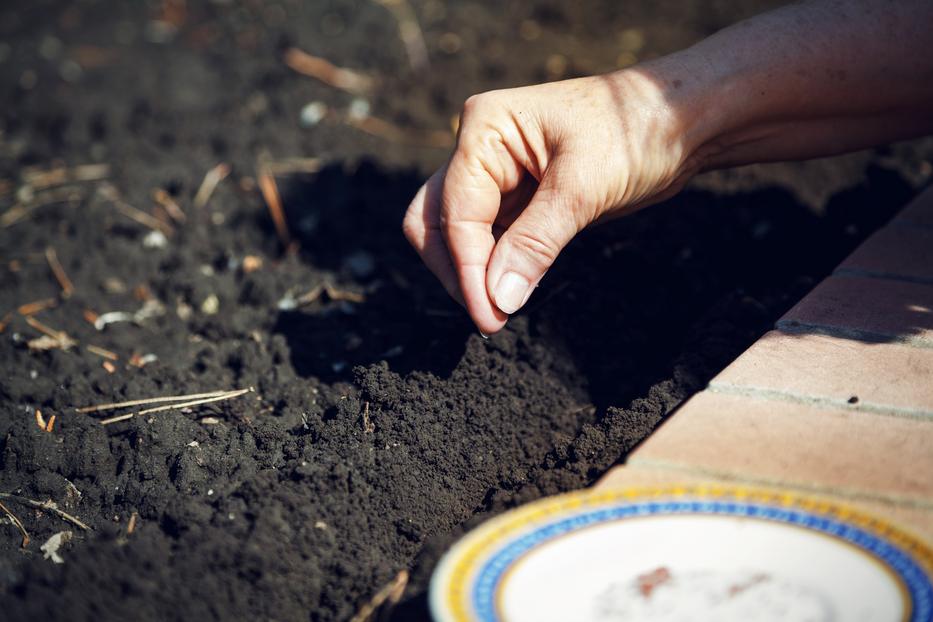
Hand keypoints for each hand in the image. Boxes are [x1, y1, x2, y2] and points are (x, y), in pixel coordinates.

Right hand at [402, 69, 707, 334]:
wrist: (678, 121)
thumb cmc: (635, 131)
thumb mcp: (585, 186)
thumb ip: (536, 241)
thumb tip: (497, 299)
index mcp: (486, 128)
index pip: (456, 211)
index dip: (467, 268)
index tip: (489, 315)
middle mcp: (479, 148)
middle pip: (433, 221)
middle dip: (454, 271)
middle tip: (490, 317)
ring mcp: (494, 174)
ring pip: (452, 234)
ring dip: (471, 273)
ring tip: (501, 310)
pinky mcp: (515, 199)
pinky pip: (485, 239)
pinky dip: (491, 267)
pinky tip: (511, 290)